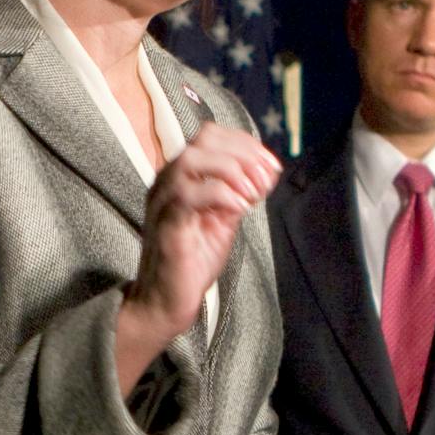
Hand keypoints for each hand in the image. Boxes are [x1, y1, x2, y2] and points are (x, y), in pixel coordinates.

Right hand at [116, 125, 280, 393]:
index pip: (211, 135)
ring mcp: (163, 200)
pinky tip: (240, 209)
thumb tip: (265, 171)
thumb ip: (239, 192)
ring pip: (193, 159)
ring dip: (232, 170)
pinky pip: (189, 195)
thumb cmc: (194, 260)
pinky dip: (222, 195)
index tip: (271, 167)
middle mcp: (166, 181)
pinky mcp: (166, 224)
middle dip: (244, 154)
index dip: (246, 144)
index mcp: (181, 176)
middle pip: (203, 140)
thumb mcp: (224, 218)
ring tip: (253, 193)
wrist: (167, 299)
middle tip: (266, 181)